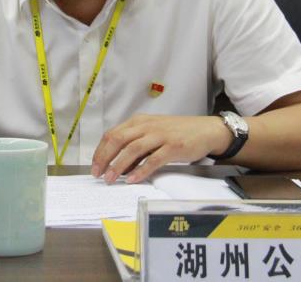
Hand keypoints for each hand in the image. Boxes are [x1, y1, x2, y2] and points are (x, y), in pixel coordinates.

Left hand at [91, 114, 228, 184]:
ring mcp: (160, 136)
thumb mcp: (153, 133)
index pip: (113, 134)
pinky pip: (153, 159)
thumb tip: (119, 166)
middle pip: (119, 140)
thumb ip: (136, 145)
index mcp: (139, 122)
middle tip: (98, 174)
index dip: (101, 150)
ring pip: (133, 149)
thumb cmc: (178, 133)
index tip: (95, 166)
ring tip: (111, 179)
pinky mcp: (173, 147)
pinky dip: (141, 170)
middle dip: (105, 158)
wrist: (205, 130)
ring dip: (119, 165)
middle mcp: (147, 126)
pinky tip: (132, 180)